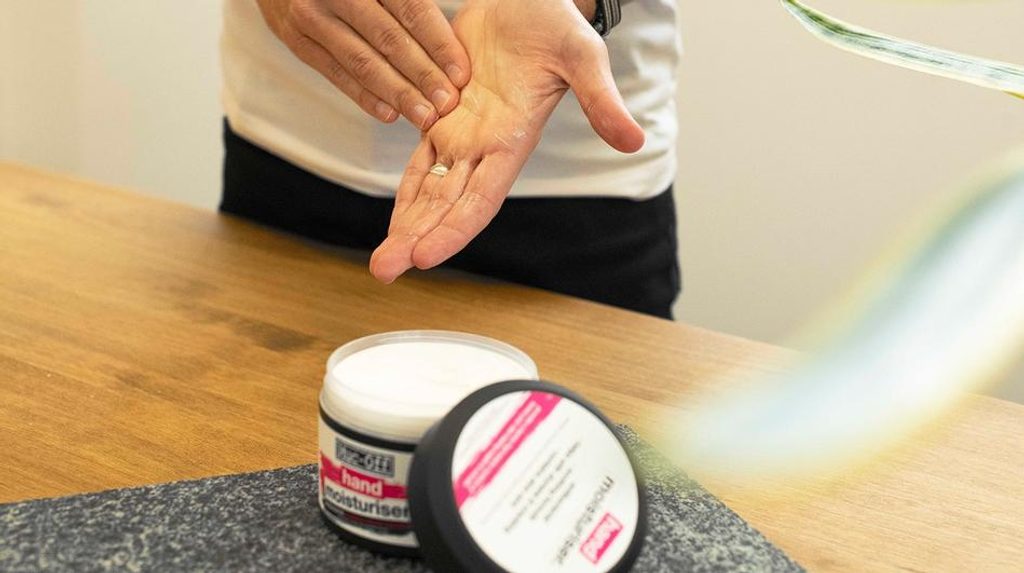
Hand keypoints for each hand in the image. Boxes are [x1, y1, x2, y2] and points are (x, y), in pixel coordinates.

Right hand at [256, 0, 470, 128]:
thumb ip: (409, 3)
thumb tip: (451, 40)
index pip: (411, 10)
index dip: (438, 44)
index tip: (460, 74)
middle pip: (389, 40)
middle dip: (423, 75)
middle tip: (447, 104)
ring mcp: (313, 16)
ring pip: (363, 61)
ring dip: (397, 93)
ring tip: (424, 116)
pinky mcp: (297, 41)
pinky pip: (336, 73)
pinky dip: (364, 96)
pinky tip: (389, 114)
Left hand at [369, 0, 643, 281]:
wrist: (527, 0)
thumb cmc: (555, 22)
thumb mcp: (582, 55)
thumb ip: (601, 99)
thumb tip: (633, 141)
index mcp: (511, 141)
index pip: (479, 198)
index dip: (452, 229)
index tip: (424, 256)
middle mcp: (484, 147)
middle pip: (446, 205)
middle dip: (415, 239)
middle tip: (383, 271)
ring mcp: (461, 133)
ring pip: (429, 190)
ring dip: (407, 225)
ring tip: (382, 262)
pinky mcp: (442, 114)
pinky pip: (420, 162)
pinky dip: (407, 193)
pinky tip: (392, 222)